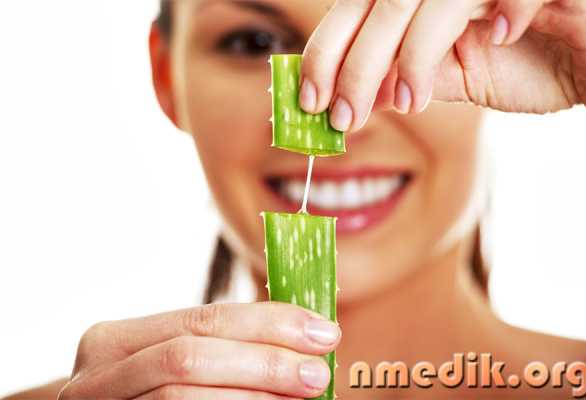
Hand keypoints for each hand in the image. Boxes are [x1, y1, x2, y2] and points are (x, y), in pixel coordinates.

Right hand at [58, 302, 340, 398]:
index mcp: (114, 340)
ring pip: (182, 396)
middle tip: (318, 371)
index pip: (204, 319)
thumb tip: (305, 342)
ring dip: (253, 396)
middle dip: (263, 362)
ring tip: (301, 396)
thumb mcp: (169, 362)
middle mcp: (96, 375)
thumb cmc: (144, 395)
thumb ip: (221, 349)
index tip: (323, 332)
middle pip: (191, 357)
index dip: (269, 323)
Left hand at [300, 0, 585, 131]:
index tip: (312, 100)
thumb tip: (354, 99)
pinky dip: (503, 13)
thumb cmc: (531, 64)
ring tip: (412, 102)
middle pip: (384, 4)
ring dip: (414, 53)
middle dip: (356, 65)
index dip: (327, 51)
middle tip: (344, 117)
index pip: (359, 11)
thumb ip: (406, 82)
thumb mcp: (455, 81)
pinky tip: (502, 40)